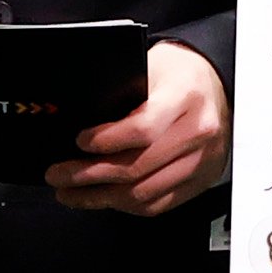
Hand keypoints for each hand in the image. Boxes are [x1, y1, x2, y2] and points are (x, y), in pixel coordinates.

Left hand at [48, 42, 231, 216]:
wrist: (213, 86)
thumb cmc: (176, 75)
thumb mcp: (148, 67)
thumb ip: (119, 94)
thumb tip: (77, 123)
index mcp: (184, 96)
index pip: (143, 128)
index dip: (105, 140)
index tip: (79, 142)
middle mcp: (199, 131)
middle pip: (137, 167)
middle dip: (88, 175)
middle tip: (58, 175)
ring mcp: (203, 160)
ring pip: (145, 192)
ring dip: (100, 197)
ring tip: (71, 193)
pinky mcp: (202, 179)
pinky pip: (159, 203)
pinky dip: (126, 205)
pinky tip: (103, 198)